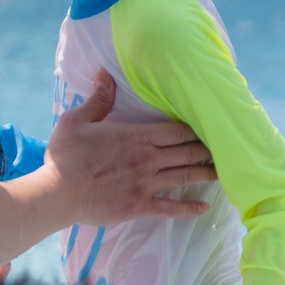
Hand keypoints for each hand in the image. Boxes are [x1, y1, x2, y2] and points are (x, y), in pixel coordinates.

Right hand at [49, 70, 216, 224]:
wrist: (60, 191)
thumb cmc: (67, 155)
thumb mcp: (78, 120)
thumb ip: (98, 99)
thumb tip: (105, 75)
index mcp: (138, 137)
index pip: (177, 131)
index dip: (195, 130)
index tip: (209, 128)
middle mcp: (149, 160)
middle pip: (188, 152)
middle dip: (207, 150)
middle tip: (224, 150)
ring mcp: (148, 184)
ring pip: (185, 177)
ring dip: (206, 174)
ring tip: (223, 173)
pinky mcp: (141, 205)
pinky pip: (171, 208)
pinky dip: (189, 209)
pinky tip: (205, 208)